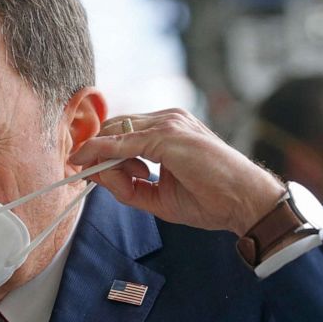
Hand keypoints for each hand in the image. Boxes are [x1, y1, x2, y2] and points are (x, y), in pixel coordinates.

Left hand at [69, 109, 283, 235]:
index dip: (100, 149)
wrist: (245, 202)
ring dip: (97, 156)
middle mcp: (169, 119)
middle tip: (77, 172)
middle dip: (93, 150)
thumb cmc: (211, 199)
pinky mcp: (168, 135)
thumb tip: (96, 177)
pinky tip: (88, 164)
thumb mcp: (158, 197)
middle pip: (114, 128)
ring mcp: (169, 123)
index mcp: (170, 129)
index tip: (82, 167)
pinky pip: (123, 142)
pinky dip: (102, 153)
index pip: (123, 132)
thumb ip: (128, 187)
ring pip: (115, 133)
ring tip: (89, 176)